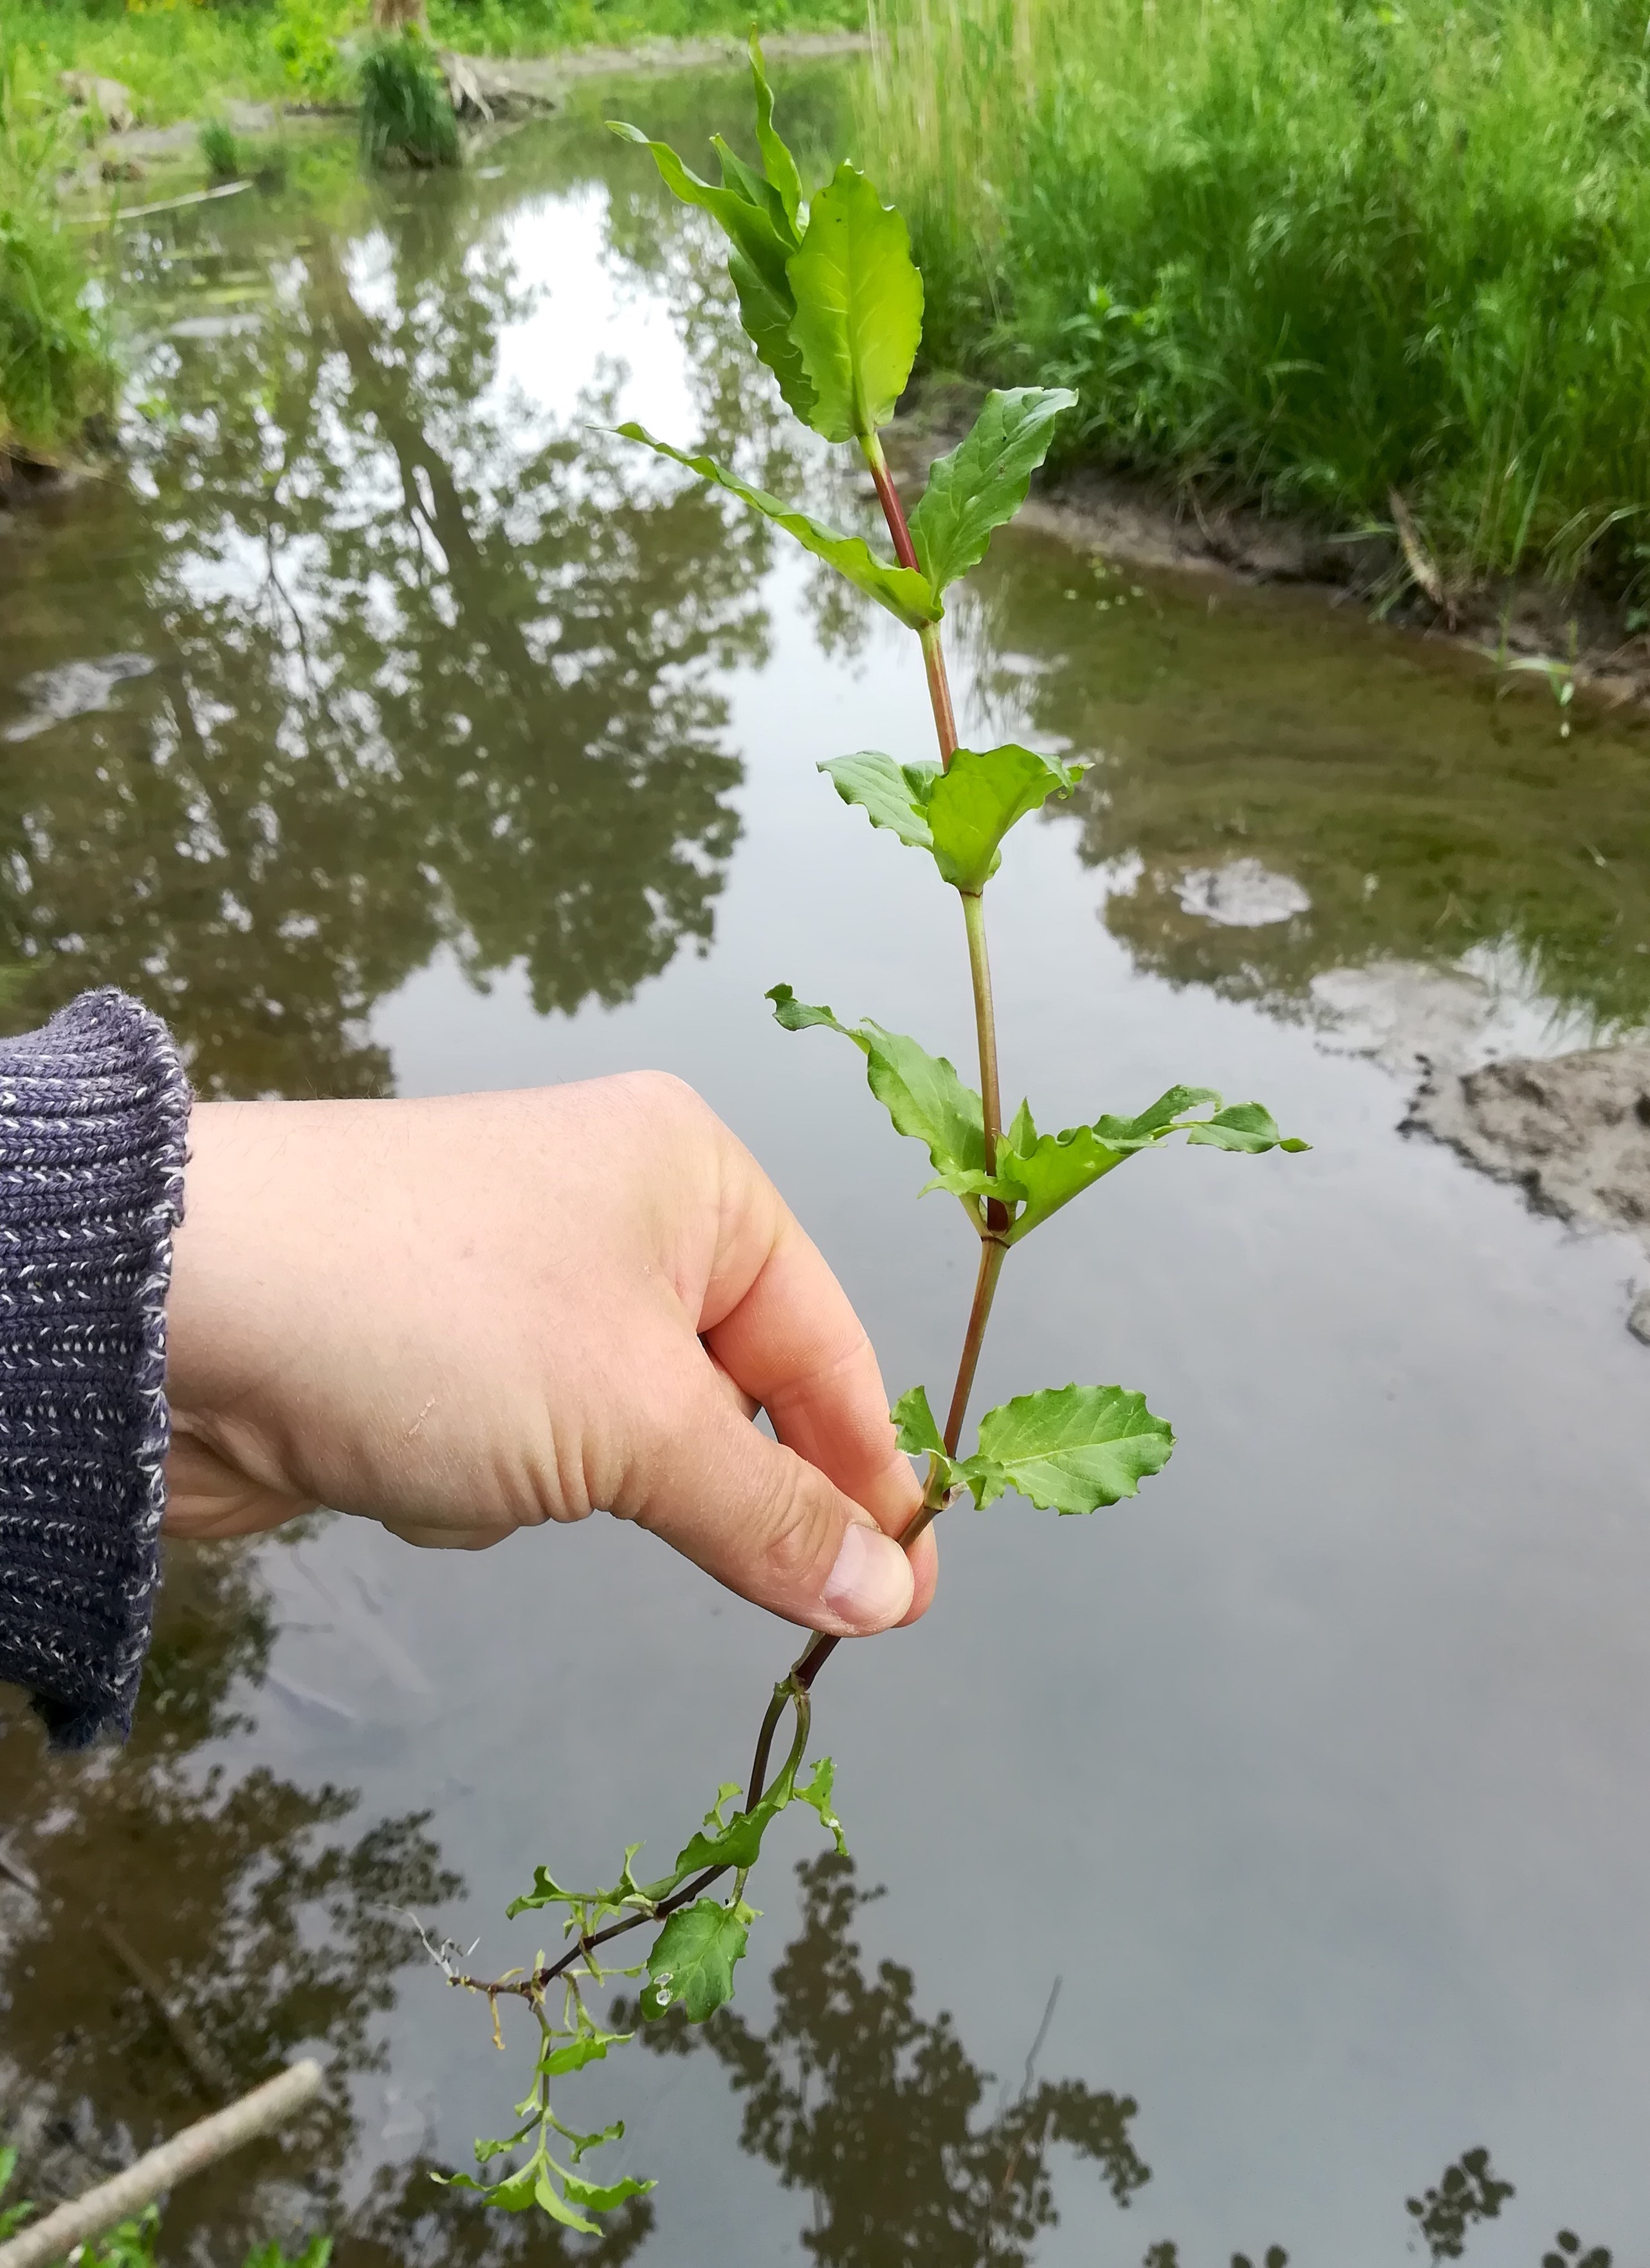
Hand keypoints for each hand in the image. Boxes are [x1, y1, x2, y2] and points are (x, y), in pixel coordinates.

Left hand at [163, 1073, 933, 1637]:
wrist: (173, 1314)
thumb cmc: (441, 1329)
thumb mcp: (635, 1426)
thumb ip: (770, 1515)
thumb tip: (887, 1595)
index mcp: (694, 1181)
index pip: (830, 1350)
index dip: (873, 1481)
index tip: (903, 1602)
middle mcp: (618, 1210)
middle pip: (731, 1396)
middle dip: (698, 1486)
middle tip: (734, 1578)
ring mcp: (522, 1281)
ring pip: (623, 1439)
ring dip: (576, 1486)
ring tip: (485, 1463)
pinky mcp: (441, 1352)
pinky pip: (529, 1450)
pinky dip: (490, 1486)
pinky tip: (414, 1469)